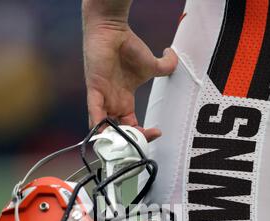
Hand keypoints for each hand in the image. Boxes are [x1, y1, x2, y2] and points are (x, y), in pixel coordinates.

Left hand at [83, 21, 177, 140]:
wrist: (112, 30)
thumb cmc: (128, 46)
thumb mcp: (152, 64)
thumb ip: (165, 66)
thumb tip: (175, 58)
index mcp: (124, 102)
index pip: (131, 127)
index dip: (143, 134)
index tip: (157, 132)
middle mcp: (113, 105)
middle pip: (119, 133)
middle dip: (131, 140)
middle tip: (144, 138)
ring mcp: (103, 100)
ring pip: (104, 129)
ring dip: (116, 138)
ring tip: (129, 141)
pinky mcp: (94, 91)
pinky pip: (94, 114)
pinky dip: (99, 126)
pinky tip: (107, 133)